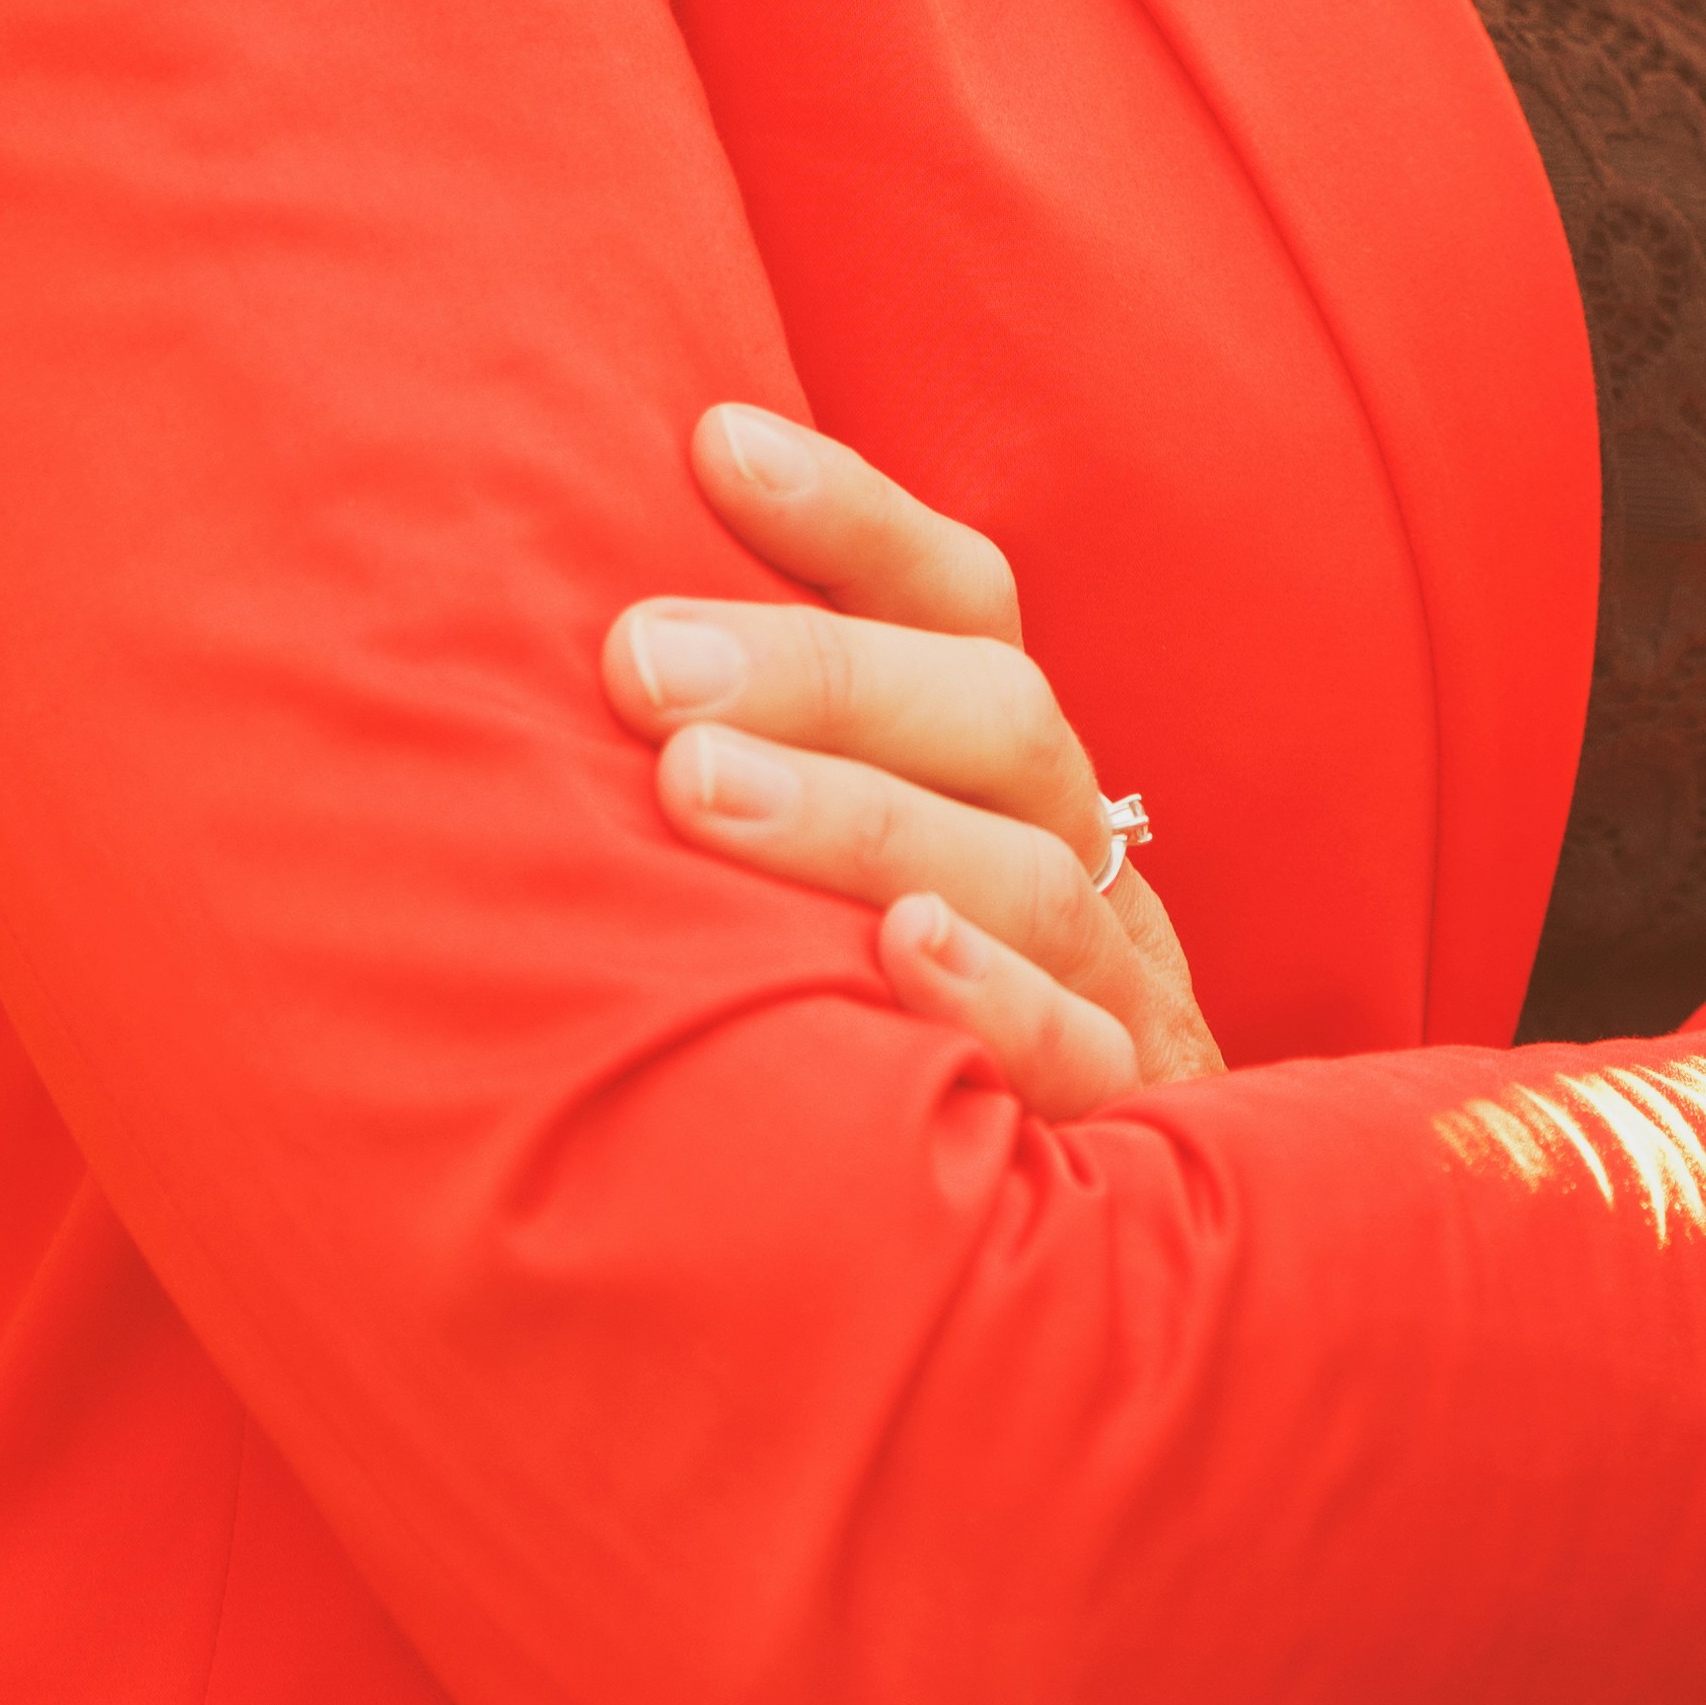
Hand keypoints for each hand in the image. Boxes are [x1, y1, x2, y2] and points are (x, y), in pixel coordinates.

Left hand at [605, 405, 1222, 1115]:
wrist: (1070, 1260)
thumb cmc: (857, 1004)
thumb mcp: (823, 859)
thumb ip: (738, 741)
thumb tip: (579, 603)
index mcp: (1002, 756)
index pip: (957, 598)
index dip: (849, 517)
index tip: (713, 444)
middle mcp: (1068, 842)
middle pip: (991, 716)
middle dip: (819, 674)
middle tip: (641, 662)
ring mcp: (1113, 982)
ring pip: (1029, 872)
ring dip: (863, 818)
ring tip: (700, 791)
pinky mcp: (1126, 1122)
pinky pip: (1089, 1055)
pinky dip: (999, 1002)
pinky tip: (901, 958)